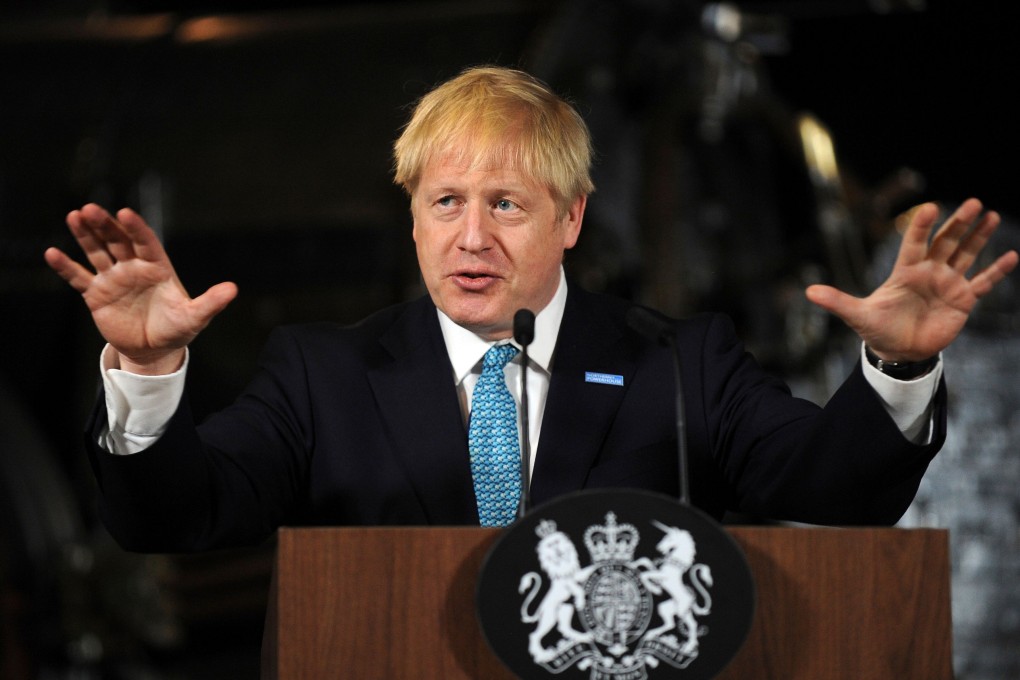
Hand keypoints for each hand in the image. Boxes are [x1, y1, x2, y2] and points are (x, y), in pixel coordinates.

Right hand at [44, 204, 236, 373]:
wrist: (154, 350)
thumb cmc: (178, 329)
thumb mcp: (195, 317)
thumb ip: (211, 302)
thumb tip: (232, 289)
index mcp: (157, 268)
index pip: (145, 243)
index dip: (136, 228)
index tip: (125, 213)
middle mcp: (134, 267)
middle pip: (117, 241)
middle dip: (105, 225)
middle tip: (91, 208)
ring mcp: (113, 278)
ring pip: (97, 252)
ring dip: (85, 235)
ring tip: (74, 216)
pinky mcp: (96, 294)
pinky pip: (79, 277)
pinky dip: (66, 266)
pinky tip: (51, 253)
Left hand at [805, 198, 1018, 360]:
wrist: (898, 351)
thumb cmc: (877, 329)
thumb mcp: (856, 315)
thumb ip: (837, 301)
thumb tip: (808, 292)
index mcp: (905, 272)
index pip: (914, 243)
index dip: (921, 226)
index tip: (929, 207)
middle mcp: (929, 272)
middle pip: (945, 242)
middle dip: (958, 223)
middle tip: (973, 203)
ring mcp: (947, 284)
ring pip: (965, 255)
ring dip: (978, 237)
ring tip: (991, 215)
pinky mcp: (962, 300)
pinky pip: (982, 282)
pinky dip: (996, 271)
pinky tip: (1011, 255)